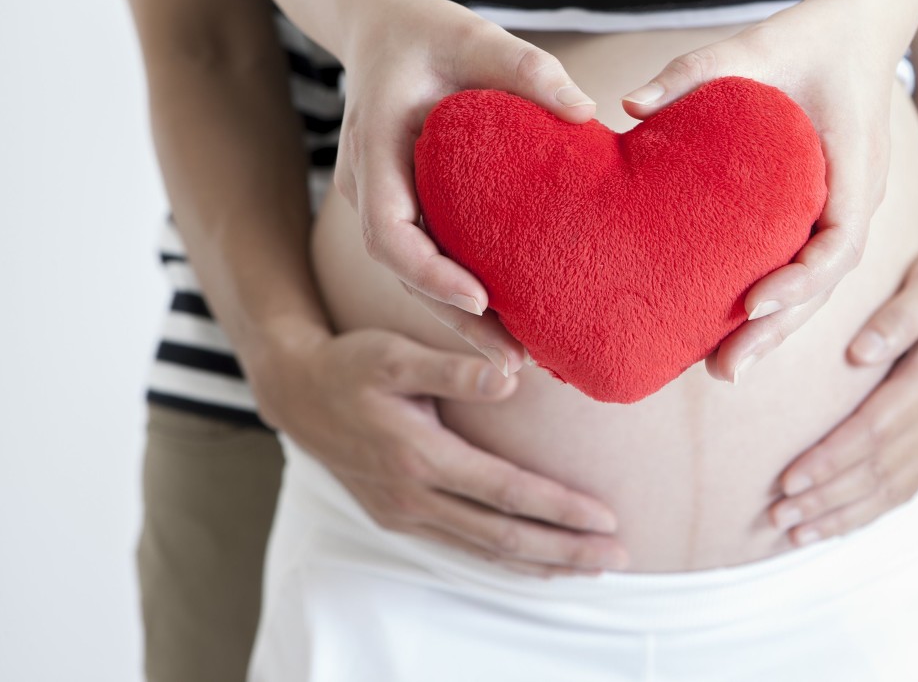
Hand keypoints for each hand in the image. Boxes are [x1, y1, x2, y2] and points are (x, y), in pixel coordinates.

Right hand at [246, 322, 628, 576]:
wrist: (296, 393)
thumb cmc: (350, 365)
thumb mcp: (394, 354)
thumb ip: (453, 367)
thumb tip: (511, 376)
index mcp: (419, 456)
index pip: (505, 492)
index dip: (557, 508)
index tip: (604, 517)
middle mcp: (414, 496)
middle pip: (502, 537)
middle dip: (564, 550)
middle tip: (618, 557)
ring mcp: (404, 513)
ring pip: (483, 551)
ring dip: (540, 562)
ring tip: (590, 567)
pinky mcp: (398, 517)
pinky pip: (462, 547)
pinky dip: (504, 559)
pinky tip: (535, 562)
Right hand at [335, 0, 597, 375]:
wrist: (382, 26)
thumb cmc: (430, 30)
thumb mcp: (475, 34)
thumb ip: (527, 68)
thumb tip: (586, 114)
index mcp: (373, 146)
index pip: (385, 228)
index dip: (427, 271)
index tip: (478, 299)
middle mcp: (366, 183)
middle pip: (401, 269)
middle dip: (452, 318)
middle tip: (514, 359)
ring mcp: (378, 198)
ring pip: (411, 274)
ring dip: (458, 318)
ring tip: (518, 358)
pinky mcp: (401, 206)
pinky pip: (425, 256)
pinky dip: (459, 290)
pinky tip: (507, 317)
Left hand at [620, 0, 898, 382]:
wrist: (860, 28)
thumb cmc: (812, 36)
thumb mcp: (757, 43)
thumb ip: (697, 69)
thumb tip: (629, 106)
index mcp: (857, 166)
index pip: (840, 240)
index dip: (801, 281)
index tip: (753, 304)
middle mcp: (858, 198)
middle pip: (825, 283)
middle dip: (778, 330)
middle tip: (725, 370)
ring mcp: (845, 208)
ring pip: (815, 284)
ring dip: (774, 329)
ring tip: (722, 368)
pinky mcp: (824, 210)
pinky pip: (801, 263)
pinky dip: (773, 300)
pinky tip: (729, 326)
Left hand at [766, 235, 917, 545]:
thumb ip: (900, 314)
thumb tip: (860, 352)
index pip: (877, 429)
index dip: (832, 459)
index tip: (790, 479)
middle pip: (880, 470)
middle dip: (826, 497)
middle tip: (777, 516)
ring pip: (893, 489)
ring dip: (842, 514)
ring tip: (794, 533)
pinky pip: (907, 488)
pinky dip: (868, 512)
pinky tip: (834, 526)